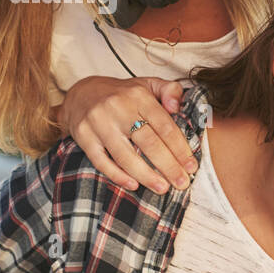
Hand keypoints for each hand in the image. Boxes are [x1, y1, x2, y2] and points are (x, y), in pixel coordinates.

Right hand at [56, 76, 195, 193]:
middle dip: (168, 166)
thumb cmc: (124, 94)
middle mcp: (118, 108)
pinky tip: (133, 185)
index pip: (164, 126)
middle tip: (182, 183)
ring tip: (162, 188)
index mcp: (138, 96)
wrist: (81, 93)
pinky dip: (117, 176)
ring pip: (125, 156)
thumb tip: (178, 107)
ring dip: (146, 175)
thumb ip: (170, 91)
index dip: (180, 148)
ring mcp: (99, 123)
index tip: (192, 166)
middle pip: (148, 143)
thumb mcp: (148, 84)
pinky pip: (101, 161)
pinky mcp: (83, 136)